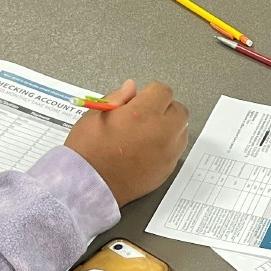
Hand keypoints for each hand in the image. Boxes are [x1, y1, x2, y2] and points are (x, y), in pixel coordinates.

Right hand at [64, 80, 189, 205]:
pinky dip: (167, 145)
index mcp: (144, 113)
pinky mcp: (169, 168)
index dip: (151, 93)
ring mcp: (168, 152)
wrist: (90, 183)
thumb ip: (118, 97)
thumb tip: (132, 87)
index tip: (140, 101)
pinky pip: (176, 150)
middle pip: (179, 110)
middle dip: (165, 109)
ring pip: (181, 130)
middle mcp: (162, 131)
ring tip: (146, 134)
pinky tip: (148, 150)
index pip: (163, 91)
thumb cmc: (89, 148)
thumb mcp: (96, 114)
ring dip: (169, 127)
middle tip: (145, 116)